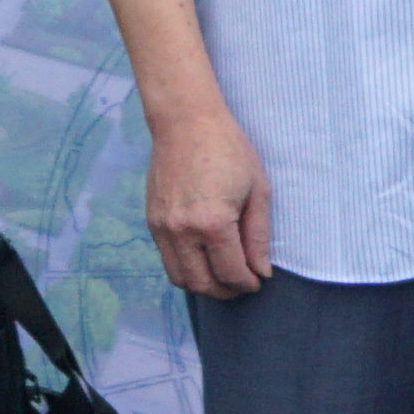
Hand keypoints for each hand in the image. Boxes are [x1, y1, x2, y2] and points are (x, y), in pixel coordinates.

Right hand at [141, 97, 274, 299]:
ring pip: (181, 279)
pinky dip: (187, 268)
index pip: (231, 273)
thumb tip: (261, 271)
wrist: (186, 122)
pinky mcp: (152, 222)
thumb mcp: (257, 190)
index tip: (258, 281)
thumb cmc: (228, 149)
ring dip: (204, 285)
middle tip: (242, 284)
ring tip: (222, 275)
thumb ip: (259, 236)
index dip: (248, 284)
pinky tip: (203, 257)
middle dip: (226, 291)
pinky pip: (167, 260)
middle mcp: (182, 231)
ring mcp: (162, 228)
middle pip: (203, 284)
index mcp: (213, 223)